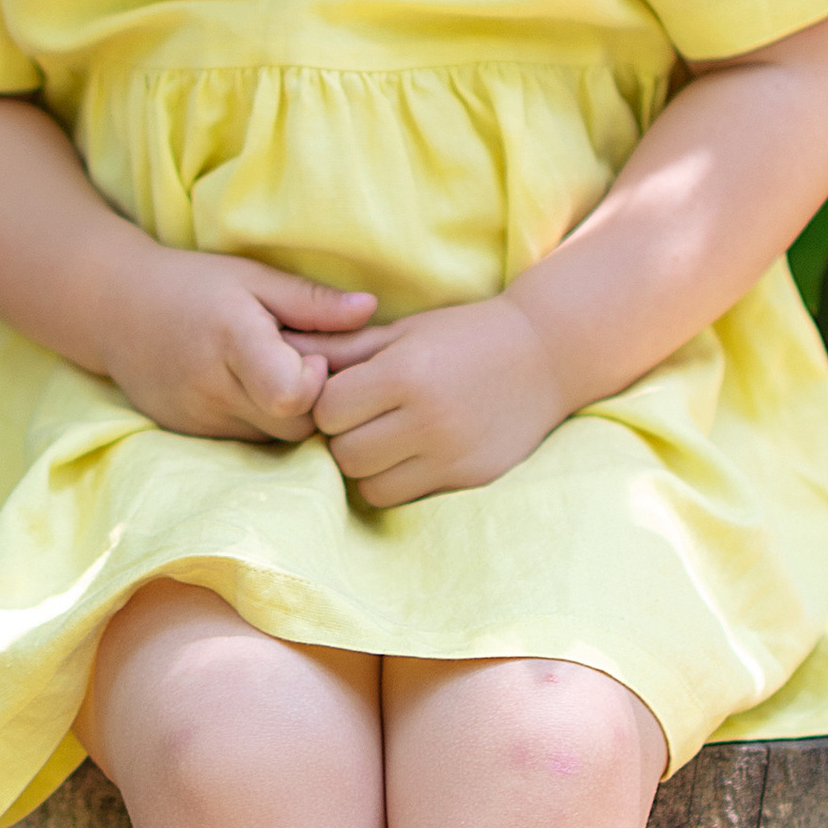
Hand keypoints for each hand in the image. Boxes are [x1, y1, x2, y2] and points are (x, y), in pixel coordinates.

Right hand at [102, 247, 376, 442]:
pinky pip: (246, 442)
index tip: (313, 357)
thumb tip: (371, 310)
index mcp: (232, 341)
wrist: (114, 310)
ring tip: (275, 373)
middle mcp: (212, 388)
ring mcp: (197, 419)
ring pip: (272, 440)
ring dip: (286, 414)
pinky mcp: (190, 436)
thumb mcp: (252, 276)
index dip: (317, 383)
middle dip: (312, 403)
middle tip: (304, 367)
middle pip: (292, 425)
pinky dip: (259, 422)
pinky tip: (249, 389)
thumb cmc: (192, 283)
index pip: (292, 396)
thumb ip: (311, 301)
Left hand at [309, 293, 561, 506]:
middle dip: (343, 437)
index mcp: (407, 373)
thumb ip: (343, 348)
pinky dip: (396, 481)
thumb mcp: (403, 330)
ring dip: (367, 466)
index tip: (345, 391)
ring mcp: (451, 455)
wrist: (547, 354)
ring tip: (385, 437)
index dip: (328, 403)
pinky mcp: (468, 478)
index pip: (328, 410)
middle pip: (345, 453)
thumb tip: (280, 348)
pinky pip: (404, 497)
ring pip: (370, 485)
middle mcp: (429, 419)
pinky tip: (410, 453)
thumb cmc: (464, 335)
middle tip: (363, 418)